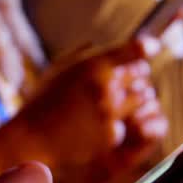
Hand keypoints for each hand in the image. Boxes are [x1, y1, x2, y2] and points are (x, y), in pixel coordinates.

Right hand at [0, 38, 167, 182]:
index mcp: (93, 65)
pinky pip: (127, 124)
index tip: (150, 48)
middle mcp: (105, 87)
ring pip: (140, 99)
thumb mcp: (58, 69)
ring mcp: (110, 112)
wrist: (32, 138)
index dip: (146, 47)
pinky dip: (116, 123)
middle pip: (141, 73)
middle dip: (133, 75)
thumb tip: (97, 44)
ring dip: (130, 98)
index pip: (135, 50)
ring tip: (109, 103)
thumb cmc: (43, 101)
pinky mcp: (112, 134)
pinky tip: (96, 125)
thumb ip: (82, 53)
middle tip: (121, 81)